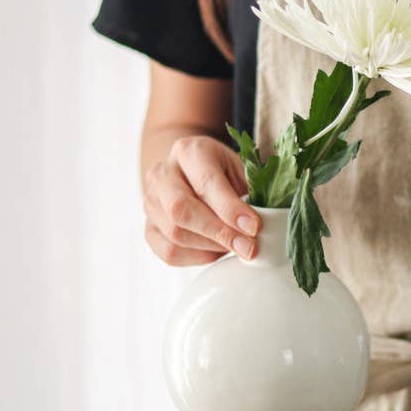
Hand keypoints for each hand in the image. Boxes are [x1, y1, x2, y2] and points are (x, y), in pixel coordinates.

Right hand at [143, 136, 260, 265]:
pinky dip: (196, 258)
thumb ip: (252, 192)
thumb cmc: (225, 173)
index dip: (231, 209)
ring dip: (211, 247)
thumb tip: (263, 226)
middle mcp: (162, 173)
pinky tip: (216, 252)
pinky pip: (168, 252)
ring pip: (174, 234)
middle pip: (181, 210)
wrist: (193, 172)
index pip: (206, 183)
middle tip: (248, 248)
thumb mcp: (241, 170)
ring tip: (236, 246)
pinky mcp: (148, 227)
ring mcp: (149, 201)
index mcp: (189, 151)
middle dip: (219, 233)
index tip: (254, 228)